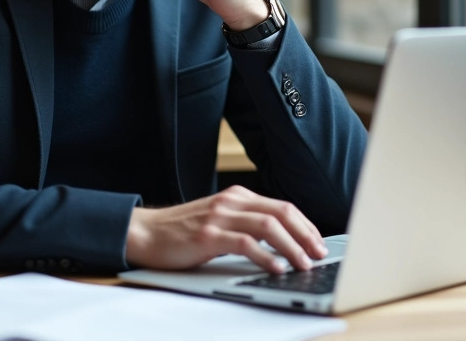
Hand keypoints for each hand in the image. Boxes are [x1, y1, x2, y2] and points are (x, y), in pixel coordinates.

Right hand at [125, 185, 327, 272]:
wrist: (145, 232)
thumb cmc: (182, 231)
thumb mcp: (219, 220)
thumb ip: (245, 224)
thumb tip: (281, 243)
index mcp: (238, 196)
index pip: (283, 207)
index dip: (305, 225)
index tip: (319, 243)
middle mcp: (232, 201)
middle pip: (281, 213)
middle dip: (306, 235)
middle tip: (320, 254)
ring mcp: (220, 216)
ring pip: (268, 226)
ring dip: (292, 246)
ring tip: (304, 264)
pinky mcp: (208, 235)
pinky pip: (245, 243)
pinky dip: (265, 256)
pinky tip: (276, 268)